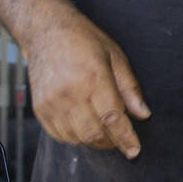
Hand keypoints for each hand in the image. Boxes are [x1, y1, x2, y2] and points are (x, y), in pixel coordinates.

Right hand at [25, 14, 149, 157]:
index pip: (112, 118)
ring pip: (76, 138)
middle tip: (121, 139)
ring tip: (104, 131)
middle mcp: (69, 93)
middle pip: (93, 133)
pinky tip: (84, 127)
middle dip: (111, 142)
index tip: (134, 150)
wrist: (46, 32)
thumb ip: (130, 88)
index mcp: (92, 78)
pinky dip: (74, 138)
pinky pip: (58, 135)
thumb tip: (142, 113)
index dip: (125, 138)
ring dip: (93, 141)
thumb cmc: (82, 40)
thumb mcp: (116, 57)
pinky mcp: (39, 108)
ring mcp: (51, 103)